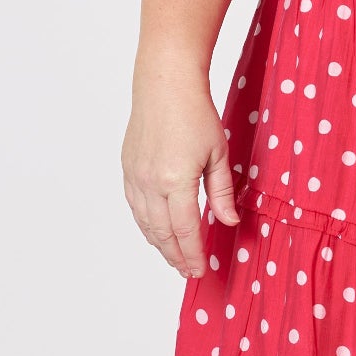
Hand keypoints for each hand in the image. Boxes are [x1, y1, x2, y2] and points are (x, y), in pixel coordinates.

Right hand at [122, 68, 238, 278]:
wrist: (164, 84)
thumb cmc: (195, 113)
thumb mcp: (219, 152)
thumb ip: (222, 191)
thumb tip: (228, 222)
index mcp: (176, 181)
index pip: (186, 230)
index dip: (193, 254)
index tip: (200, 270)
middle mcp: (150, 183)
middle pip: (163, 233)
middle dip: (176, 256)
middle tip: (189, 271)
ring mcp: (135, 177)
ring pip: (145, 223)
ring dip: (160, 244)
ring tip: (174, 258)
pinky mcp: (127, 169)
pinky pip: (135, 207)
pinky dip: (146, 225)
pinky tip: (156, 232)